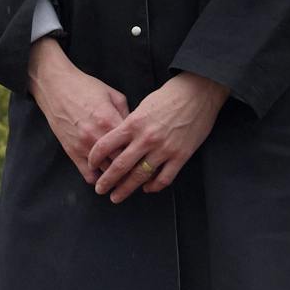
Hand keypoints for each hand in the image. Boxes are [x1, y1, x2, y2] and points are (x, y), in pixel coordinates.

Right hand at [28, 38, 130, 186]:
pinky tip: (104, 175)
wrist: (56, 87)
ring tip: (125, 178)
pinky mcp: (71, 152)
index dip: (142, 154)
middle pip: (120, 163)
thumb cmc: (85, 88)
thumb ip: (127, 114)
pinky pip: (88, 174)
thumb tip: (137, 131)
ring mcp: (83, 146)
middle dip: (132, 168)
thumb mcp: (113, 95)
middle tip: (140, 172)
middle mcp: (97, 137)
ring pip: (106, 172)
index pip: (132, 147)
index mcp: (110, 121)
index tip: (148, 158)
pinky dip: (98, 178)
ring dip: (116, 176)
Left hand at [88, 72, 228, 202]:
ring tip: (117, 196)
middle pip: (120, 166)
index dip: (95, 158)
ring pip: (140, 176)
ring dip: (126, 189)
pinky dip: (153, 187)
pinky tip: (147, 188)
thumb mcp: (143, 106)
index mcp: (133, 123)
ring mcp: (164, 149)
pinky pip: (164, 178)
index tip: (91, 165)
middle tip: (100, 189)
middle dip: (107, 181)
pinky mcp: (180, 156)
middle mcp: (146, 138)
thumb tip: (118, 141)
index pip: (106, 145)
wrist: (198, 92)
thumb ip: (130, 125)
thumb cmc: (169, 96)